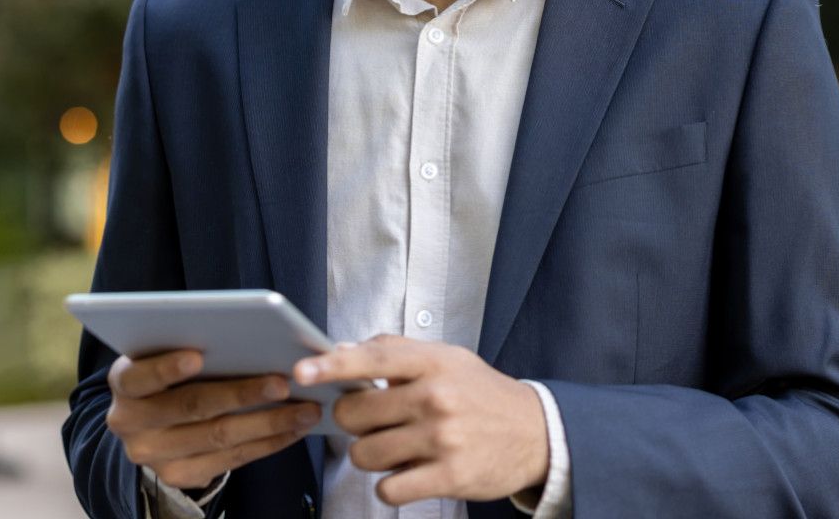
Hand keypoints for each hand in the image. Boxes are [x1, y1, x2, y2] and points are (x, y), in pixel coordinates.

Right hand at [104, 349, 321, 490]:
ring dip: (269, 422)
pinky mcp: (178, 475)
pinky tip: (294, 429)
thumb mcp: (166, 356)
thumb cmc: (173, 375)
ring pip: (218, 436)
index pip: (139, 376)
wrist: (153, 425)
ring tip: (306, 408)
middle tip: (283, 381)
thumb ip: (190, 345)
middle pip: (192, 407)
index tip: (198, 354)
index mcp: (124, 383)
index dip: (166, 368)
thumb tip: (247, 331)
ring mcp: (153, 454)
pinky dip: (268, 443)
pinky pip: (230, 460)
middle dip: (241, 393)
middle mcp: (130, 422)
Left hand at [294, 334, 548, 506]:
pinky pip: (388, 488)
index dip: (332, 365)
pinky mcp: (449, 476)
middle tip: (376, 422)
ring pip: (366, 454)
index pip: (374, 359)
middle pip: (356, 414)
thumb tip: (340, 350)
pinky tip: (410, 472)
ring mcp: (443, 438)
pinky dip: (391, 485)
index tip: (302, 372)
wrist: (537, 432)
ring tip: (398, 448)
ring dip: (373, 455)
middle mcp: (437, 397)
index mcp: (434, 363)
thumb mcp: (448, 359)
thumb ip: (396, 352)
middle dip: (355, 422)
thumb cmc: (481, 394)